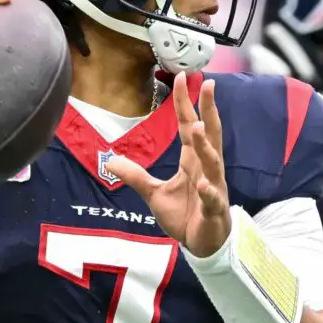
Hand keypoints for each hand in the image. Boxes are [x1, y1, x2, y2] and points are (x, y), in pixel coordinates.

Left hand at [106, 73, 230, 256]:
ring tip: (198, 127)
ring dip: (206, 146)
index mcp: (193, 161)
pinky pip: (212, 198)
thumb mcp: (154, 193)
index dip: (187, 103)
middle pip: (210, 134)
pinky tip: (202, 184)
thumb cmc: (185, 215)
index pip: (190, 126)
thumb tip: (109, 161)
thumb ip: (135, 176)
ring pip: (212, 162)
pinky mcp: (213, 210)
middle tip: (208, 85)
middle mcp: (206, 168)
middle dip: (209, 110)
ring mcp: (213, 188)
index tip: (184, 77)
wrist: (202, 245)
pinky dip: (208, 191)